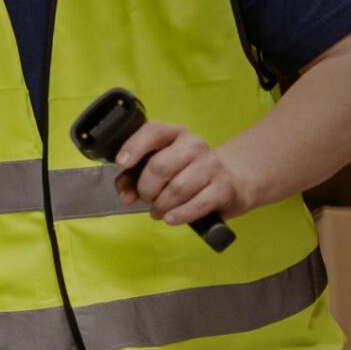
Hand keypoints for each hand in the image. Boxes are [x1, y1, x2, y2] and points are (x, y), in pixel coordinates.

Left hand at [112, 119, 252, 227]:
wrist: (228, 183)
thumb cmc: (183, 175)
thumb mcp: (155, 171)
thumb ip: (132, 179)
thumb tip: (126, 196)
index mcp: (175, 134)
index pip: (154, 131)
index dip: (134, 146)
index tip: (122, 163)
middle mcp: (195, 145)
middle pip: (160, 166)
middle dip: (146, 189)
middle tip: (146, 198)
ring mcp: (212, 165)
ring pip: (177, 188)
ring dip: (161, 205)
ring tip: (159, 210)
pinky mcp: (224, 187)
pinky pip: (196, 204)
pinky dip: (179, 215)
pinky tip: (171, 218)